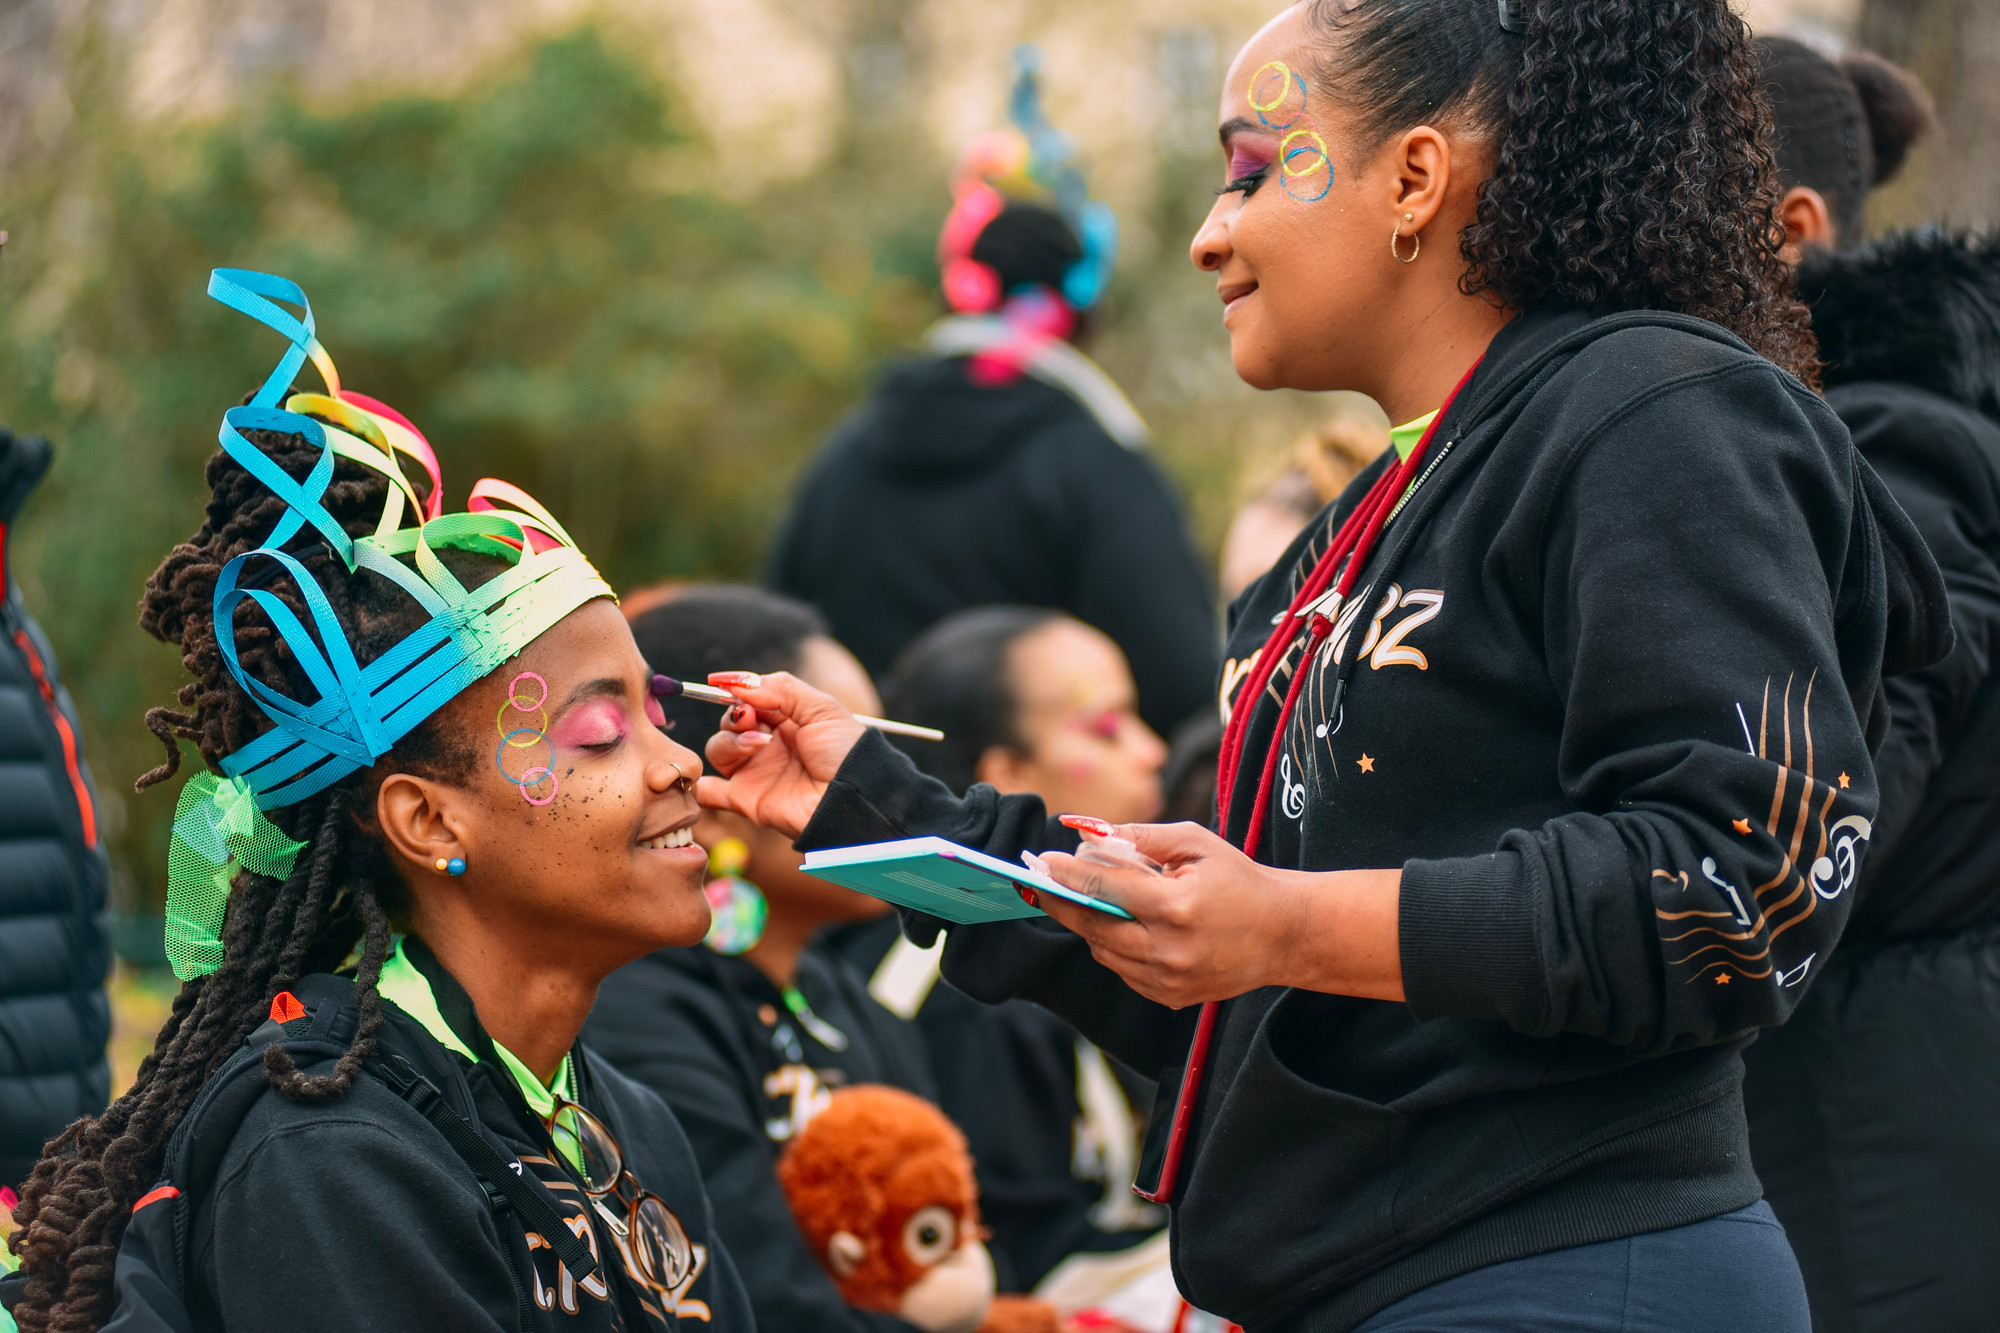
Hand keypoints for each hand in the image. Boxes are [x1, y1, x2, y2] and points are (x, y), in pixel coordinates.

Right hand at [696, 671, 865, 839]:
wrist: (854, 798)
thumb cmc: (846, 753)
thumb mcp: (822, 709)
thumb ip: (781, 689)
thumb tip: (737, 682)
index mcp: (785, 720)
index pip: (748, 699)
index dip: (737, 692)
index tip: (723, 685)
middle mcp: (767, 745)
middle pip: (728, 722)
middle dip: (735, 717)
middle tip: (752, 720)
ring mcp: (755, 772)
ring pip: (717, 749)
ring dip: (729, 742)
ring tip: (758, 746)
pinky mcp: (747, 799)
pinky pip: (711, 792)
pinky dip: (700, 786)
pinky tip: (708, 778)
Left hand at [1034, 823, 1405, 1006]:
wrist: (1284, 934)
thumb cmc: (1240, 880)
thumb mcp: (1196, 844)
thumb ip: (1141, 838)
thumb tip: (1091, 835)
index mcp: (1177, 907)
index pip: (1106, 887)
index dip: (1069, 872)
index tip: (1043, 861)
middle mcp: (1170, 950)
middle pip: (1094, 925)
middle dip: (1064, 902)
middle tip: (1041, 881)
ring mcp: (1170, 980)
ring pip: (1104, 951)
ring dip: (1089, 924)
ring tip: (1083, 898)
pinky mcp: (1170, 997)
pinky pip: (1123, 971)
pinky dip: (1113, 946)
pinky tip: (1118, 924)